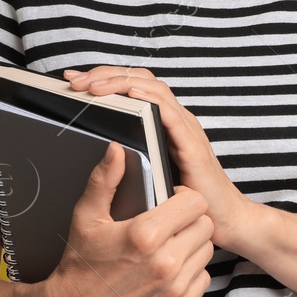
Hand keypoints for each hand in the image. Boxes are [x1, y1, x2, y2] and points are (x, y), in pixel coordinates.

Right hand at [40, 141, 215, 296]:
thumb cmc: (81, 265)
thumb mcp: (87, 216)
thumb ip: (105, 179)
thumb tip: (116, 152)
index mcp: (146, 235)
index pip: (195, 203)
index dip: (184, 198)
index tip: (171, 202)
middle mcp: (165, 263)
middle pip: (205, 225)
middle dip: (190, 219)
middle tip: (169, 224)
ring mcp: (174, 288)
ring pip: (207, 250)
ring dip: (192, 244)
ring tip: (168, 245)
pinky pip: (203, 277)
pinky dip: (191, 271)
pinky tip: (170, 267)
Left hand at [62, 65, 259, 253]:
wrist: (224, 222)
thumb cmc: (184, 200)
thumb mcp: (147, 174)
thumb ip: (127, 157)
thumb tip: (95, 146)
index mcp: (162, 123)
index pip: (132, 86)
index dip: (103, 77)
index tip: (72, 81)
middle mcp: (175, 120)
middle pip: (140, 80)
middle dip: (105, 74)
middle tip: (74, 81)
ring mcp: (186, 129)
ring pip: (154, 90)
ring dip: (121, 83)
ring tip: (94, 86)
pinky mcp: (193, 146)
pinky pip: (171, 115)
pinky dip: (151, 101)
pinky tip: (133, 96)